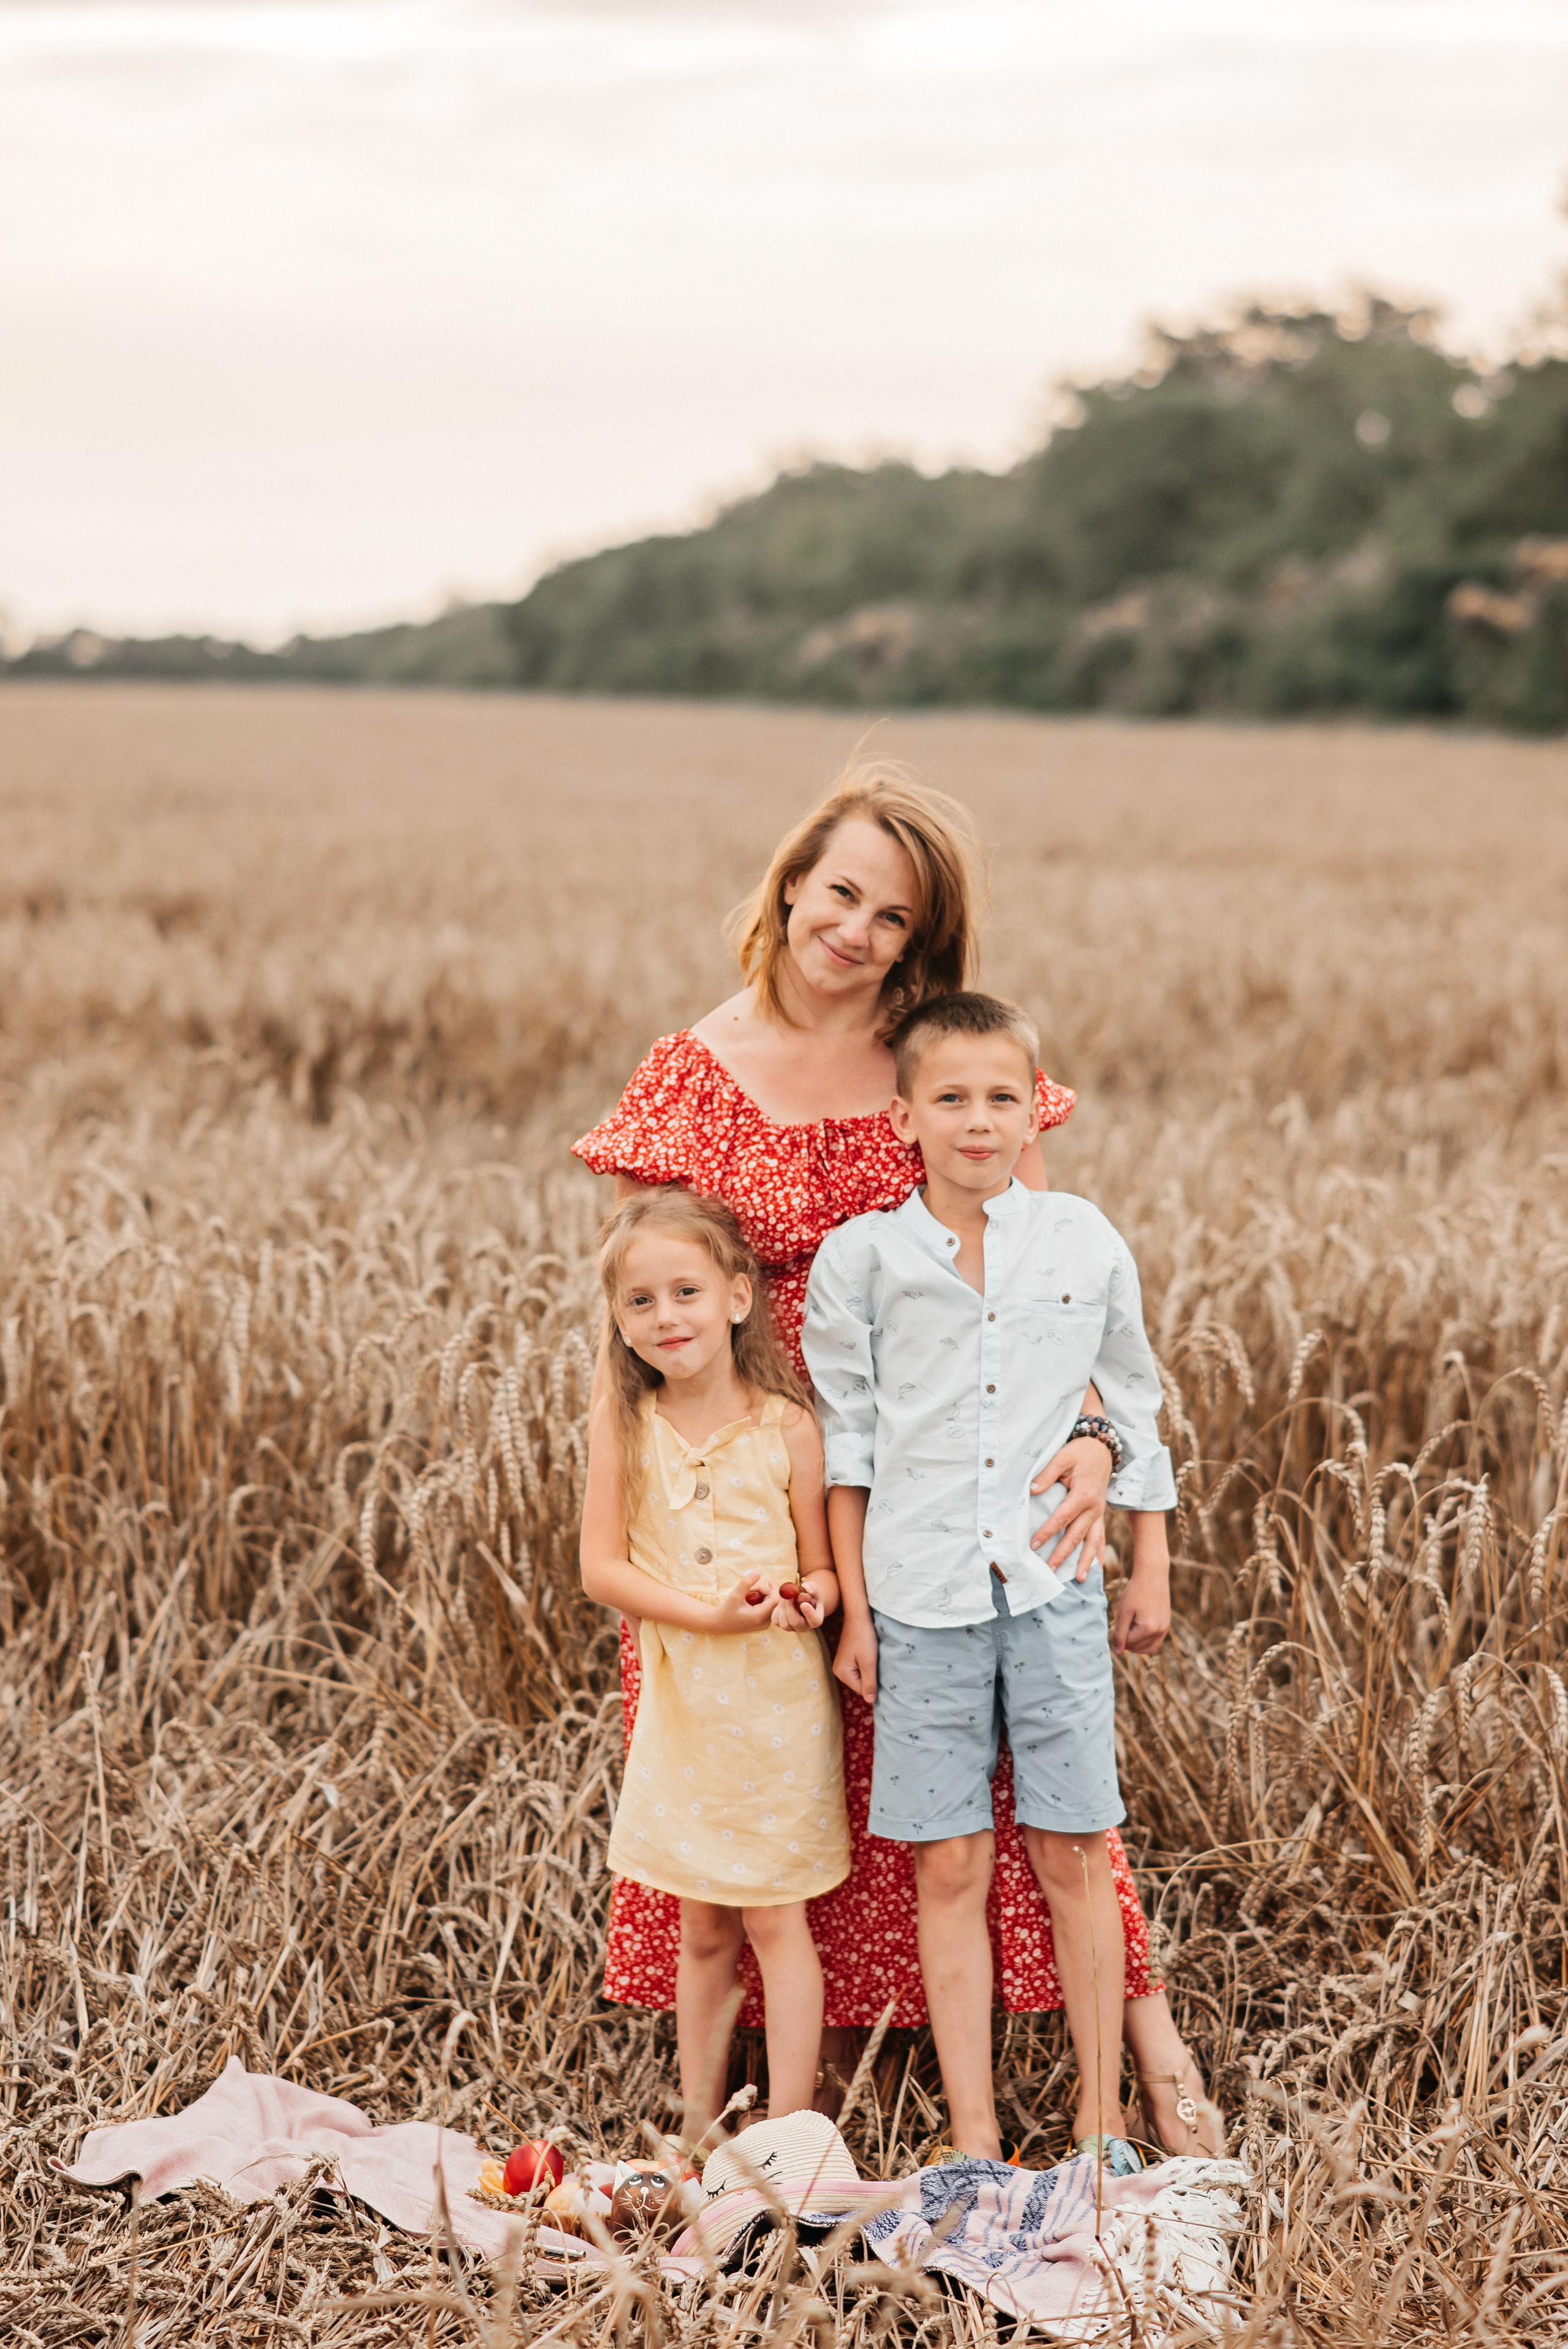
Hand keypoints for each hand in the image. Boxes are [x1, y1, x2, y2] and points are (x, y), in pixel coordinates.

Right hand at [712, 1572, 779, 1634]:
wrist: (720, 1624)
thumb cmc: (726, 1610)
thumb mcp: (734, 1595)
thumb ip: (746, 1583)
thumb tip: (758, 1572)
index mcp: (759, 1617)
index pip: (775, 1600)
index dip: (774, 1589)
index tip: (769, 1580)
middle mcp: (765, 1623)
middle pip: (773, 1601)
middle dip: (763, 1591)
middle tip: (749, 1589)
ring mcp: (764, 1624)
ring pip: (770, 1604)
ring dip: (761, 1595)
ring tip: (747, 1595)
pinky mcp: (763, 1622)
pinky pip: (767, 1607)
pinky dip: (761, 1600)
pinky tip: (750, 1601)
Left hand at [771, 1578, 825, 1629]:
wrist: (802, 1599)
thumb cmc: (810, 1594)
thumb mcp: (814, 1589)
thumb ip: (812, 1587)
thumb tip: (805, 1586)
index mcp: (816, 1619)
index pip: (815, 1620)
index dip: (809, 1613)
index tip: (804, 1604)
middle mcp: (804, 1627)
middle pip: (795, 1622)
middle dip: (789, 1608)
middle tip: (787, 1596)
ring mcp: (793, 1628)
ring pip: (784, 1624)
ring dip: (782, 1608)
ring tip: (784, 1597)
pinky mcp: (782, 1625)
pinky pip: (776, 1621)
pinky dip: (776, 1610)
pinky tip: (780, 1602)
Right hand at [833, 1615, 878, 1702]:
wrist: (858, 1617)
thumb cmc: (864, 1638)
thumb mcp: (869, 1662)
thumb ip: (869, 1683)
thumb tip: (870, 1701)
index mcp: (842, 1673)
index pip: (861, 1690)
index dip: (873, 1683)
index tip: (880, 1672)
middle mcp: (838, 1671)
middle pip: (860, 1684)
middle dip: (870, 1677)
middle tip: (877, 1663)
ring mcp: (841, 1664)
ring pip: (860, 1677)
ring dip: (869, 1671)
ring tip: (874, 1658)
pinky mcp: (846, 1658)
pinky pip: (858, 1669)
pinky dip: (866, 1665)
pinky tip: (870, 1655)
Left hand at [1031, 1435, 1111, 1580]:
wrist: (1102, 1449)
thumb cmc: (1080, 1453)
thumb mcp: (1062, 1456)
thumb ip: (1047, 1474)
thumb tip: (1032, 1490)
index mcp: (1083, 1494)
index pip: (1062, 1518)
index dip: (1047, 1532)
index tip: (1033, 1545)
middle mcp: (1094, 1508)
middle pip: (1076, 1536)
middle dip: (1063, 1554)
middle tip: (1049, 1571)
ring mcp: (1099, 1514)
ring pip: (1092, 1542)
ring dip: (1085, 1561)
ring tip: (1079, 1580)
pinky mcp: (1100, 1516)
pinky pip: (1100, 1538)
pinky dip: (1098, 1554)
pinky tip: (1096, 1569)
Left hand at [1111, 1563, 1170, 1654]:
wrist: (1152, 1575)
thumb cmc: (1135, 1591)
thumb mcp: (1124, 1612)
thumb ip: (1119, 1633)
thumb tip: (1117, 1652)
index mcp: (1148, 1629)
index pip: (1128, 1643)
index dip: (1120, 1635)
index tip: (1119, 1620)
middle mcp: (1159, 1631)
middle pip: (1139, 1648)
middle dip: (1128, 1642)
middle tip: (1123, 1625)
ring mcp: (1165, 1628)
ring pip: (1149, 1648)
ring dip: (1137, 1644)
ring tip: (1129, 1629)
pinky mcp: (1166, 1624)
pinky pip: (1156, 1641)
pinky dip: (1146, 1640)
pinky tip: (1138, 1628)